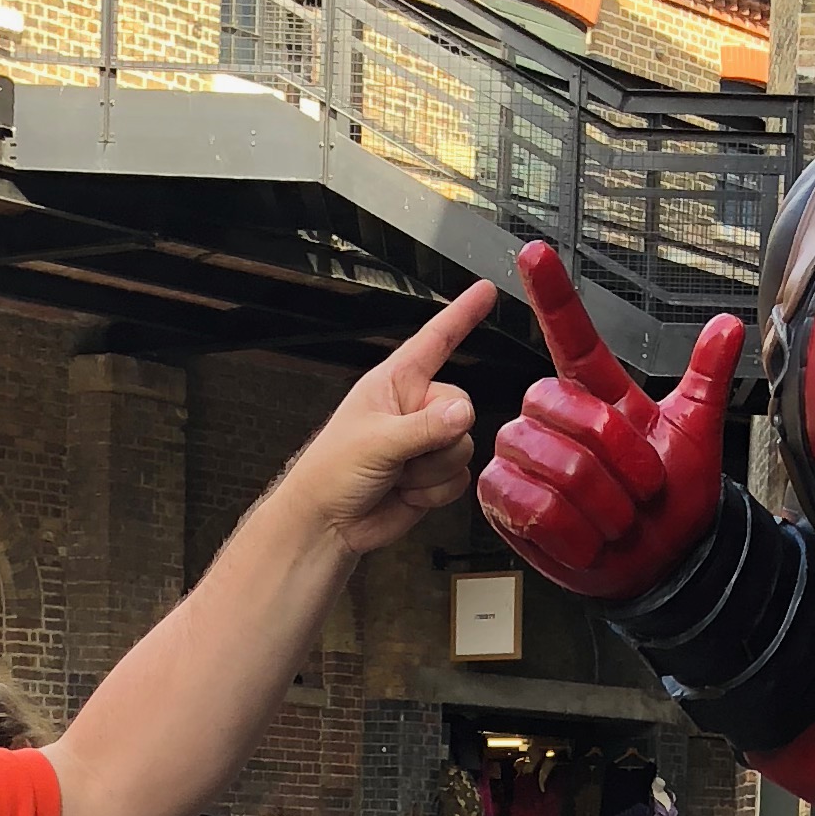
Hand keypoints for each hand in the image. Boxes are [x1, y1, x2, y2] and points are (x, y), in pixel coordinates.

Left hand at [288, 280, 496, 557]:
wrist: (329, 524)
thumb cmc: (332, 472)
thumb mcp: (376, 441)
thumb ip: (424, 427)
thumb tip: (464, 414)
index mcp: (395, 382)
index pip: (436, 339)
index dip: (462, 315)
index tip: (485, 292)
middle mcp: (415, 407)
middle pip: (462, 408)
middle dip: (439, 438)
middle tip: (404, 453)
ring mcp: (426, 442)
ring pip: (464, 447)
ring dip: (432, 470)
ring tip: (398, 475)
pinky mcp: (433, 475)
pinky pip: (460, 477)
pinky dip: (435, 491)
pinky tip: (407, 492)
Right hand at [474, 241, 744, 597]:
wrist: (663, 562)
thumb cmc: (673, 500)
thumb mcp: (699, 435)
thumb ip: (706, 379)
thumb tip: (728, 327)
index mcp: (597, 393)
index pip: (570, 334)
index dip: (553, 294)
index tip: (535, 252)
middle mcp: (553, 417)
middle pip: (564, 410)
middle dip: (616, 459)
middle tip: (639, 491)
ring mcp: (521, 455)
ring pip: (552, 463)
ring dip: (599, 503)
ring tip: (615, 519)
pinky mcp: (501, 498)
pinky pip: (529, 504)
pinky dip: (570, 531)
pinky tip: (586, 538)